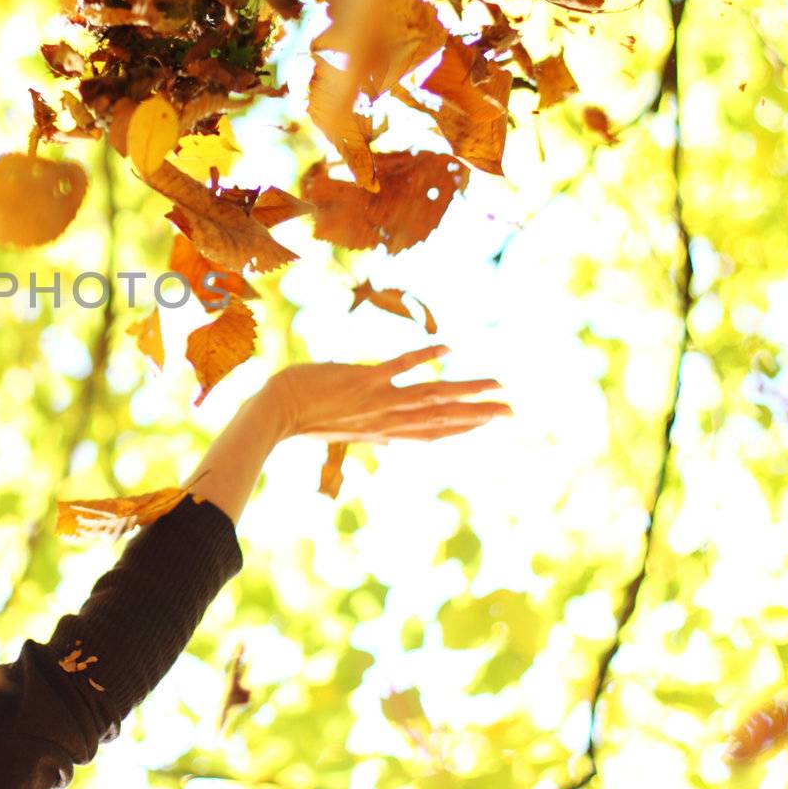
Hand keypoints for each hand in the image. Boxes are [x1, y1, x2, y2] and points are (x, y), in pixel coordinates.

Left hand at [261, 344, 510, 445]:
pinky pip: (398, 366)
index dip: (462, 428)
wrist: (276, 412)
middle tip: (511, 411)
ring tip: (495, 385)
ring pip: (430, 395)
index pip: (431, 433)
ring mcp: (376, 400)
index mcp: (383, 432)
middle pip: (441, 418)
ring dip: (465, 390)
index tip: (489, 422)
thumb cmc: (306, 416)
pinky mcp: (361, 380)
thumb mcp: (346, 431)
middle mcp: (385, 420)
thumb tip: (389, 440)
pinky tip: (447, 347)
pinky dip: (423, 357)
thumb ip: (371, 432)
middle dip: (478, 415)